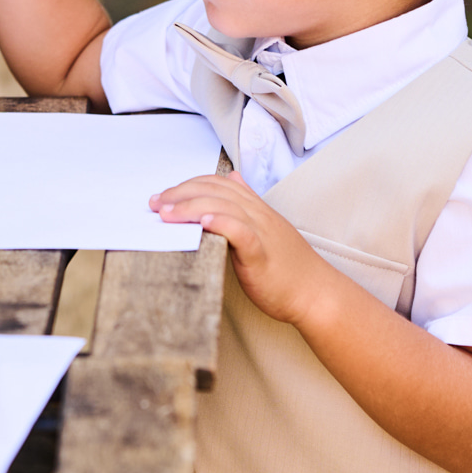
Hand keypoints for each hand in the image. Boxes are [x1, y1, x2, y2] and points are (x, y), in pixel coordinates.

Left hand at [151, 171, 344, 326]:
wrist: (316, 294)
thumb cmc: (288, 268)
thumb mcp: (266, 229)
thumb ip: (248, 204)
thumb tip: (233, 179)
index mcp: (257, 209)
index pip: (219, 183)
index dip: (189, 185)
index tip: (164, 196)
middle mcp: (259, 215)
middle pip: (215, 191)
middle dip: (180, 194)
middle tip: (155, 203)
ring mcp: (262, 233)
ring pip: (224, 206)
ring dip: (190, 206)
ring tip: (165, 213)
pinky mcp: (262, 254)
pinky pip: (241, 232)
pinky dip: (221, 222)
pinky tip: (202, 221)